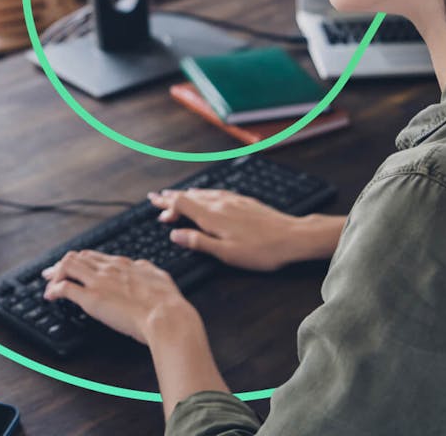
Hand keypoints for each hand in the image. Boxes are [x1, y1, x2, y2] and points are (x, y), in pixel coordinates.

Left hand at [42, 250, 194, 344]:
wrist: (166, 316)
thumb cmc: (167, 302)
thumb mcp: (159, 276)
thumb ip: (147, 270)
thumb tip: (142, 267)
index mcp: (124, 264)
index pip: (95, 256)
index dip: (81, 261)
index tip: (75, 266)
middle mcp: (109, 268)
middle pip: (77, 257)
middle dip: (62, 265)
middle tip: (53, 273)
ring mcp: (99, 281)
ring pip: (68, 266)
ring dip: (55, 274)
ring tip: (48, 283)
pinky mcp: (91, 298)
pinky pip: (65, 288)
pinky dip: (54, 290)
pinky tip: (50, 296)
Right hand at [149, 188, 344, 270]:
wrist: (292, 237)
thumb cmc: (261, 250)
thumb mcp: (226, 253)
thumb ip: (199, 242)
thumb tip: (175, 234)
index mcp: (212, 217)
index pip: (182, 203)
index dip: (166, 203)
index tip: (153, 201)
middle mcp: (220, 204)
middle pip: (190, 196)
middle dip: (172, 197)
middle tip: (158, 198)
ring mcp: (233, 200)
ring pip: (203, 193)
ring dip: (187, 195)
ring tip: (176, 196)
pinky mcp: (244, 201)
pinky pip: (217, 193)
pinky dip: (204, 193)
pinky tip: (207, 196)